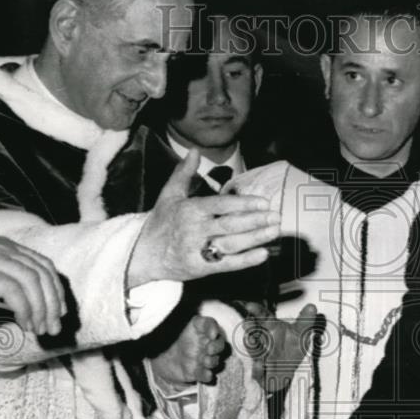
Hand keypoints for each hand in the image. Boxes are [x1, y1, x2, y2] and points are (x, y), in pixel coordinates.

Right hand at [0, 238, 66, 334]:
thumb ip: (15, 293)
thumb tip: (41, 310)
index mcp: (8, 248)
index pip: (44, 266)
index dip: (56, 290)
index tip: (60, 313)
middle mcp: (3, 248)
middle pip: (42, 274)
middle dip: (52, 304)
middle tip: (53, 328)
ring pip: (31, 282)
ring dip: (40, 309)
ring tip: (38, 329)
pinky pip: (13, 290)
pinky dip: (24, 309)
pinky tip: (24, 324)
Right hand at [128, 149, 280, 286]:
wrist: (143, 254)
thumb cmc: (160, 223)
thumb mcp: (169, 194)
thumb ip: (184, 172)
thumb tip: (195, 151)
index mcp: (189, 210)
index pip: (221, 205)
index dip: (243, 204)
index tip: (263, 202)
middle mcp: (195, 230)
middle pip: (230, 225)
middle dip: (256, 221)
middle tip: (276, 216)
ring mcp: (198, 250)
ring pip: (231, 244)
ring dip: (255, 238)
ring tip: (274, 231)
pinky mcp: (200, 267)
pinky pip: (227, 264)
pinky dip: (246, 260)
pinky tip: (263, 254)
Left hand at [149, 314, 227, 386]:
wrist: (163, 356)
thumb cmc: (174, 337)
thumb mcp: (179, 326)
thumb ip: (188, 322)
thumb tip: (198, 324)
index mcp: (202, 330)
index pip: (212, 326)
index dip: (214, 330)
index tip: (212, 334)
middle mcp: (207, 345)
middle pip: (220, 345)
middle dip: (217, 347)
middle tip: (209, 349)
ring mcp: (204, 359)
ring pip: (215, 361)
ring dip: (212, 361)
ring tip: (204, 360)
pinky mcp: (199, 372)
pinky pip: (206, 375)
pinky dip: (207, 375)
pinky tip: (206, 374)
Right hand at [243, 303, 318, 392]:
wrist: (287, 372)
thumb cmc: (291, 348)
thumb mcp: (301, 334)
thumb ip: (305, 320)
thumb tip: (312, 306)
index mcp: (271, 327)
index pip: (263, 316)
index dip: (257, 310)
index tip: (249, 305)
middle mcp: (262, 340)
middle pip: (253, 332)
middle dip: (250, 327)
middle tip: (247, 323)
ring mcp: (260, 356)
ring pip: (253, 350)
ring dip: (251, 345)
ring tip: (251, 339)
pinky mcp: (261, 373)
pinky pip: (258, 371)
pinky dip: (258, 368)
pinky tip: (260, 364)